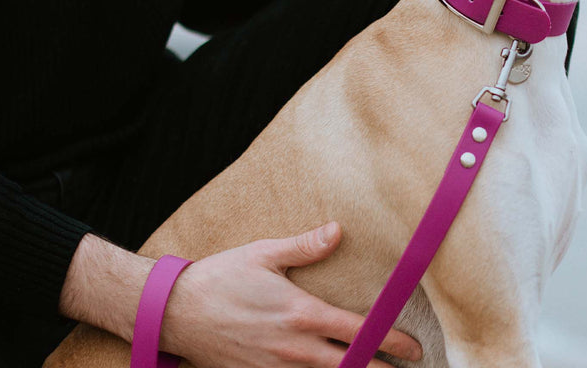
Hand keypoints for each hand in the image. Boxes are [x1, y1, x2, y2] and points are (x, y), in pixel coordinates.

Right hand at [162, 222, 421, 367]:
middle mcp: (294, 348)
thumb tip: (338, 231)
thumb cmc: (221, 278)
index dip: (391, 342)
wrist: (173, 312)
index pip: (359, 332)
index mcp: (302, 314)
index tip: (412, 348)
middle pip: (350, 366)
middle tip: (408, 366)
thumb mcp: (265, 254)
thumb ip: (305, 247)